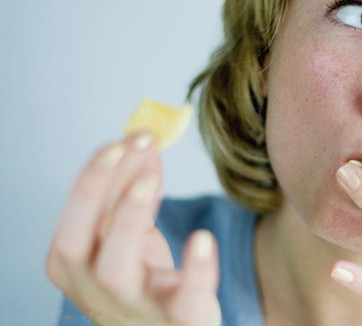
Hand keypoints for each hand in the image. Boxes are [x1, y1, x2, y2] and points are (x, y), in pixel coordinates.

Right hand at [46, 132, 221, 325]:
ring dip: (129, 219)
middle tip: (127, 146)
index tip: (121, 139)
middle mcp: (95, 287)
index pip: (74, 215)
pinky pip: (185, 302)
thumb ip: (134, 188)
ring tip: (151, 180)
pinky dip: (196, 271)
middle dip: (97, 189)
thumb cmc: (142, 278)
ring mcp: (135, 307)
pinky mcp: (178, 320)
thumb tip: (145, 140)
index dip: (93, 174)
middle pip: (78, 242)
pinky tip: (202, 238)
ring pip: (116, 271)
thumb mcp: (131, 232)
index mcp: (77, 263)